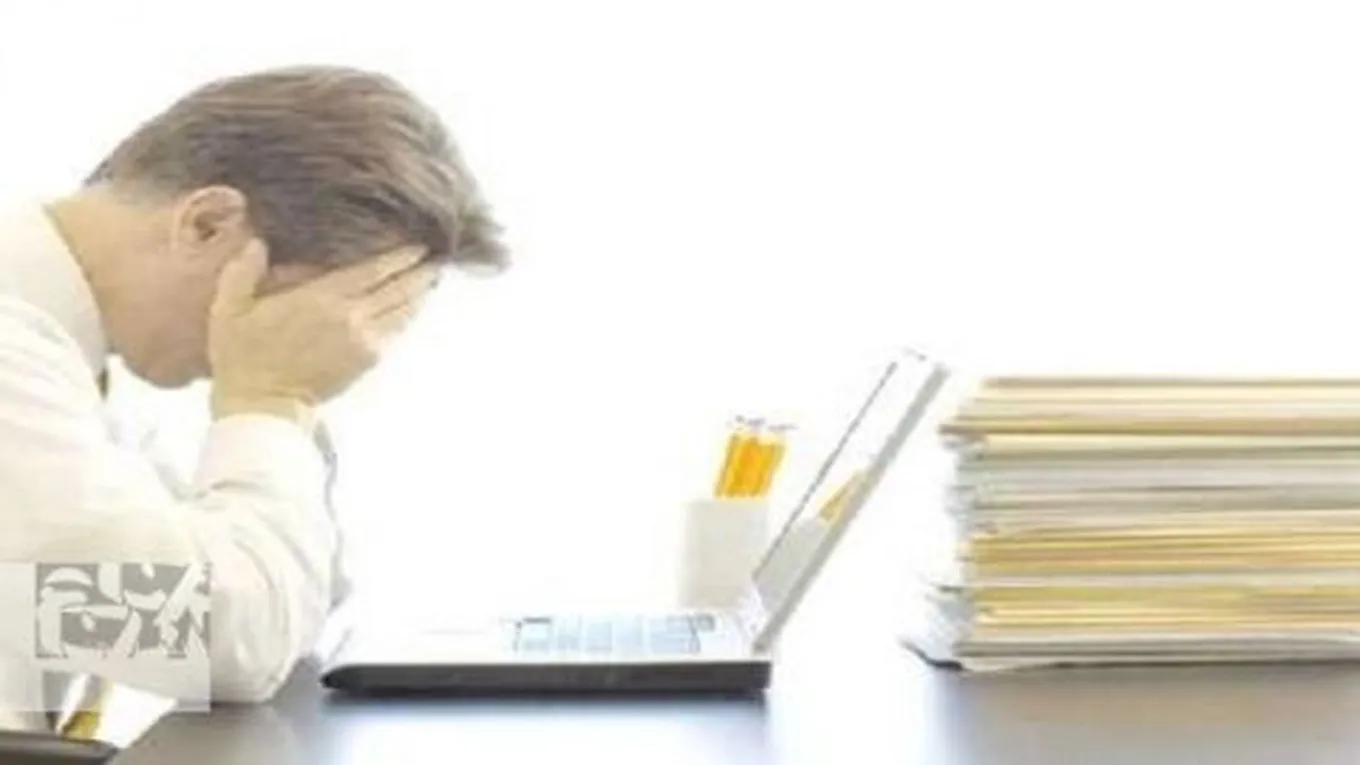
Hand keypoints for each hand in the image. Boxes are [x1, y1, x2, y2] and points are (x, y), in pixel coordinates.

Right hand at [208, 239, 436, 424]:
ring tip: (431, 277)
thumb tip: (257, 242)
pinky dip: (408, 317)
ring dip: (419, 293)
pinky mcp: (367, 361)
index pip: (374, 269)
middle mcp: (350, 316)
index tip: (418, 243)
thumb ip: (244, 271)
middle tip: (436, 256)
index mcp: (321, 297)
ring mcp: (363, 340)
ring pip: (403, 310)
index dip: (400, 255)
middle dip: (420, 271)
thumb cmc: (242, 355)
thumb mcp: (229, 308)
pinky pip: (396, 332)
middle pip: (398, 288)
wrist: (263, 404)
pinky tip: (412, 307)